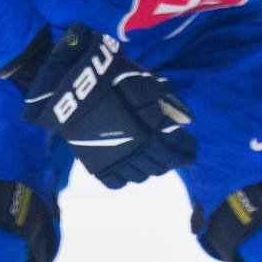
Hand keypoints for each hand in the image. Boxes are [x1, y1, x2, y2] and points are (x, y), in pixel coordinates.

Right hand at [21, 24, 194, 187]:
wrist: (69, 87)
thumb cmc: (109, 79)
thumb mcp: (144, 82)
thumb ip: (167, 102)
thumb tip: (188, 120)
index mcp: (151, 130)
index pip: (177, 148)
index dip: (187, 150)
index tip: (191, 149)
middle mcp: (136, 150)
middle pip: (162, 165)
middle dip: (172, 161)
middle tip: (176, 156)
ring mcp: (115, 159)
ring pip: (141, 176)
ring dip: (150, 169)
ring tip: (152, 161)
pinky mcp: (96, 164)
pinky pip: (116, 182)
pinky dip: (126, 177)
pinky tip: (128, 168)